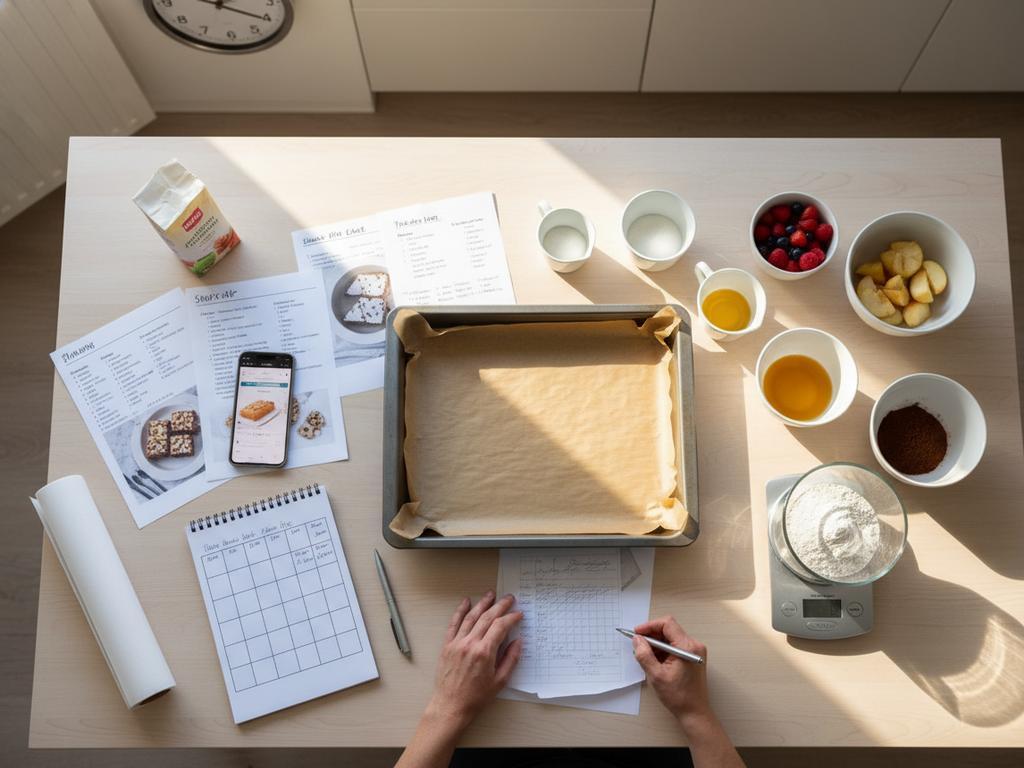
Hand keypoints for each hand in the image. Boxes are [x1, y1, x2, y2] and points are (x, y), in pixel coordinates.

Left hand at [427, 591, 522, 729]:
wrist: (451, 706)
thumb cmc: (476, 697)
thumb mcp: (500, 682)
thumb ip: (510, 659)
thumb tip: (517, 642)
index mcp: (484, 652)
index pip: (500, 627)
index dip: (511, 618)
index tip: (518, 614)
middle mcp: (470, 644)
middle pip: (487, 618)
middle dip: (500, 606)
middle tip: (509, 598)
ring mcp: (457, 643)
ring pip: (471, 617)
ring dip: (482, 603)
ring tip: (490, 594)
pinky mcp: (447, 645)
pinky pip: (454, 624)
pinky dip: (460, 611)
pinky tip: (466, 602)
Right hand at [632, 616, 710, 728]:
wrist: (694, 713)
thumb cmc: (679, 697)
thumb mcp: (656, 675)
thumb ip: (644, 655)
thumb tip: (637, 640)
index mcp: (687, 647)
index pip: (667, 624)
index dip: (650, 626)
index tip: (637, 633)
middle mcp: (693, 646)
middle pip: (669, 630)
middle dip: (651, 636)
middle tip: (638, 645)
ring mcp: (694, 651)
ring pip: (671, 638)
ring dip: (656, 644)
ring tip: (645, 656)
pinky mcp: (692, 657)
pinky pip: (675, 647)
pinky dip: (663, 651)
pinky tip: (654, 661)